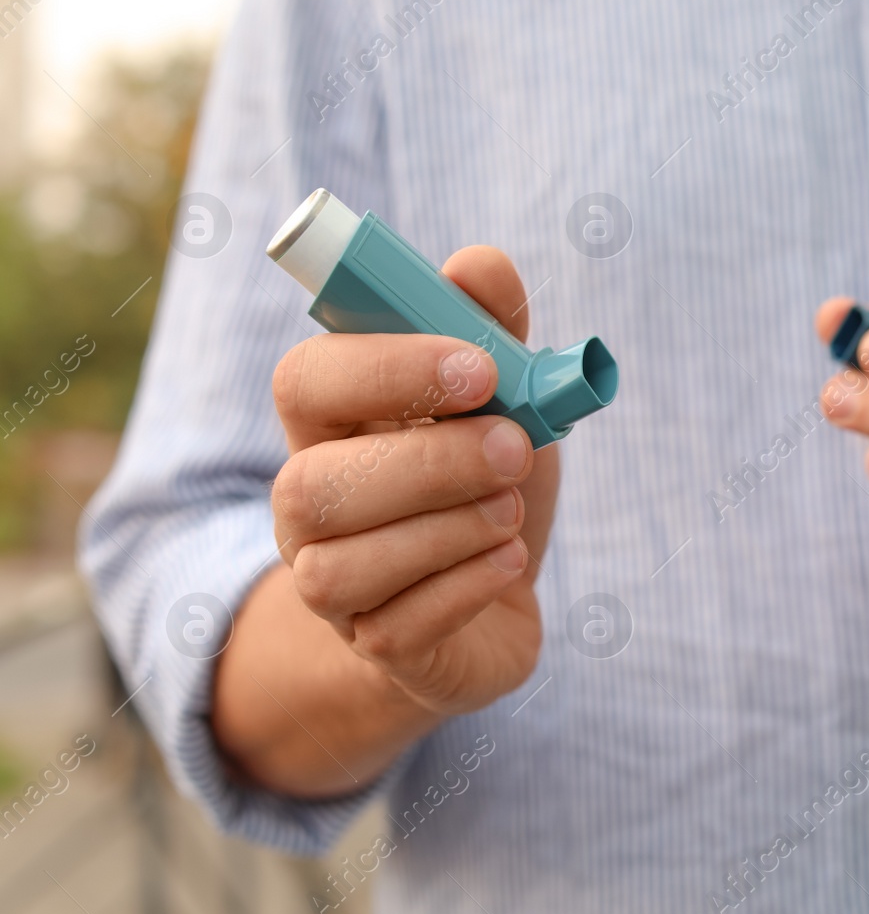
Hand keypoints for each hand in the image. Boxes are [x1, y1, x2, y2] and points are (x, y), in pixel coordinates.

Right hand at [266, 246, 557, 715]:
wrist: (494, 600)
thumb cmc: (486, 482)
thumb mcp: (506, 401)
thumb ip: (494, 330)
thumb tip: (480, 266)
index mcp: (330, 426)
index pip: (307, 381)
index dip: (388, 368)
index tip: (481, 367)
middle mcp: (307, 506)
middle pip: (315, 484)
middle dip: (431, 462)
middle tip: (518, 446)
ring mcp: (329, 585)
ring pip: (345, 565)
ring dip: (449, 529)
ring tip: (509, 509)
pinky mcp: (375, 647)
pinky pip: (401, 626)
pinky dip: (468, 585)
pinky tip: (508, 559)